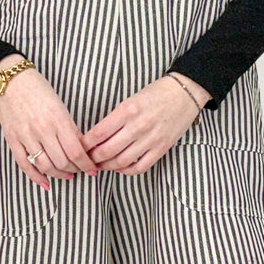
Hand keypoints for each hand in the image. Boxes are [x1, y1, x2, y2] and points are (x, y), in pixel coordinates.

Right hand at [0, 55, 99, 192]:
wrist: (9, 80)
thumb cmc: (37, 89)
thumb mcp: (60, 105)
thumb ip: (70, 127)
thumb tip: (83, 149)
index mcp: (57, 119)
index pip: (76, 151)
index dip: (86, 164)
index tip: (92, 169)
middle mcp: (42, 129)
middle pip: (62, 162)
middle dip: (75, 170)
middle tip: (80, 171)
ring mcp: (26, 136)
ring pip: (45, 166)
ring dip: (59, 175)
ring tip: (67, 175)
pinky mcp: (12, 140)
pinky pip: (25, 165)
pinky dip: (36, 177)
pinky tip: (46, 183)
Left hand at [82, 74, 209, 175]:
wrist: (185, 93)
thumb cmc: (155, 94)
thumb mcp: (130, 100)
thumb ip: (114, 119)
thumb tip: (96, 137)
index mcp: (127, 110)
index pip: (98, 133)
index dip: (84, 145)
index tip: (78, 148)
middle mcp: (138, 125)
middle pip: (106, 151)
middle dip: (92, 159)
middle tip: (85, 160)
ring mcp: (151, 138)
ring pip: (121, 161)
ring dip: (107, 166)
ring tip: (100, 165)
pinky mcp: (162, 148)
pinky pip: (140, 167)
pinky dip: (126, 171)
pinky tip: (120, 168)